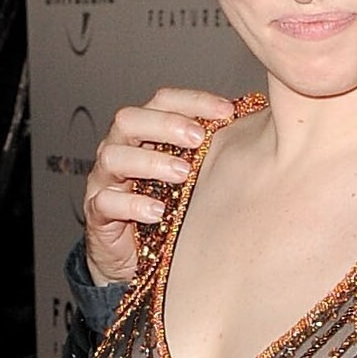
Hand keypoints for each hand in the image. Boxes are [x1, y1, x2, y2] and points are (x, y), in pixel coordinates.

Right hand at [82, 89, 228, 284]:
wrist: (135, 256)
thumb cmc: (170, 208)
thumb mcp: (193, 176)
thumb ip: (213, 150)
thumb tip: (258, 125)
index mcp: (145, 133)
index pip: (161, 101)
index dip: (193, 101)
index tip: (226, 111)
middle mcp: (121, 149)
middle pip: (129, 120)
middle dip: (166, 125)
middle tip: (198, 138)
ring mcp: (105, 180)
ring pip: (114, 157)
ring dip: (151, 162)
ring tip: (183, 174)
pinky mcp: (98, 213)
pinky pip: (105, 202)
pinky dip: (133, 205)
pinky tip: (159, 211)